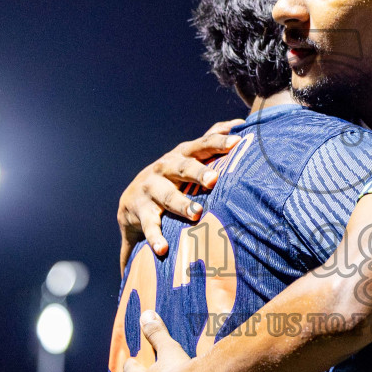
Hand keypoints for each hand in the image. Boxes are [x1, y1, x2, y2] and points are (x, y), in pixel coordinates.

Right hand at [117, 120, 242, 271]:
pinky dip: (155, 237)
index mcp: (181, 156)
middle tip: (213, 179)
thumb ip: (210, 140)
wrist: (132, 203)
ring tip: (196, 214)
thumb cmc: (172, 178)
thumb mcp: (187, 157)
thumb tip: (239, 123)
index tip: (236, 143)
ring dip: (181, 204)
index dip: (218, 143)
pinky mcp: (139, 212)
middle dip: (198, 172)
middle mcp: (164, 169)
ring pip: (167, 196)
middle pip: (183, 167)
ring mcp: (150, 190)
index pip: (202, 145)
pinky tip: (163, 249)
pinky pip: (149, 225)